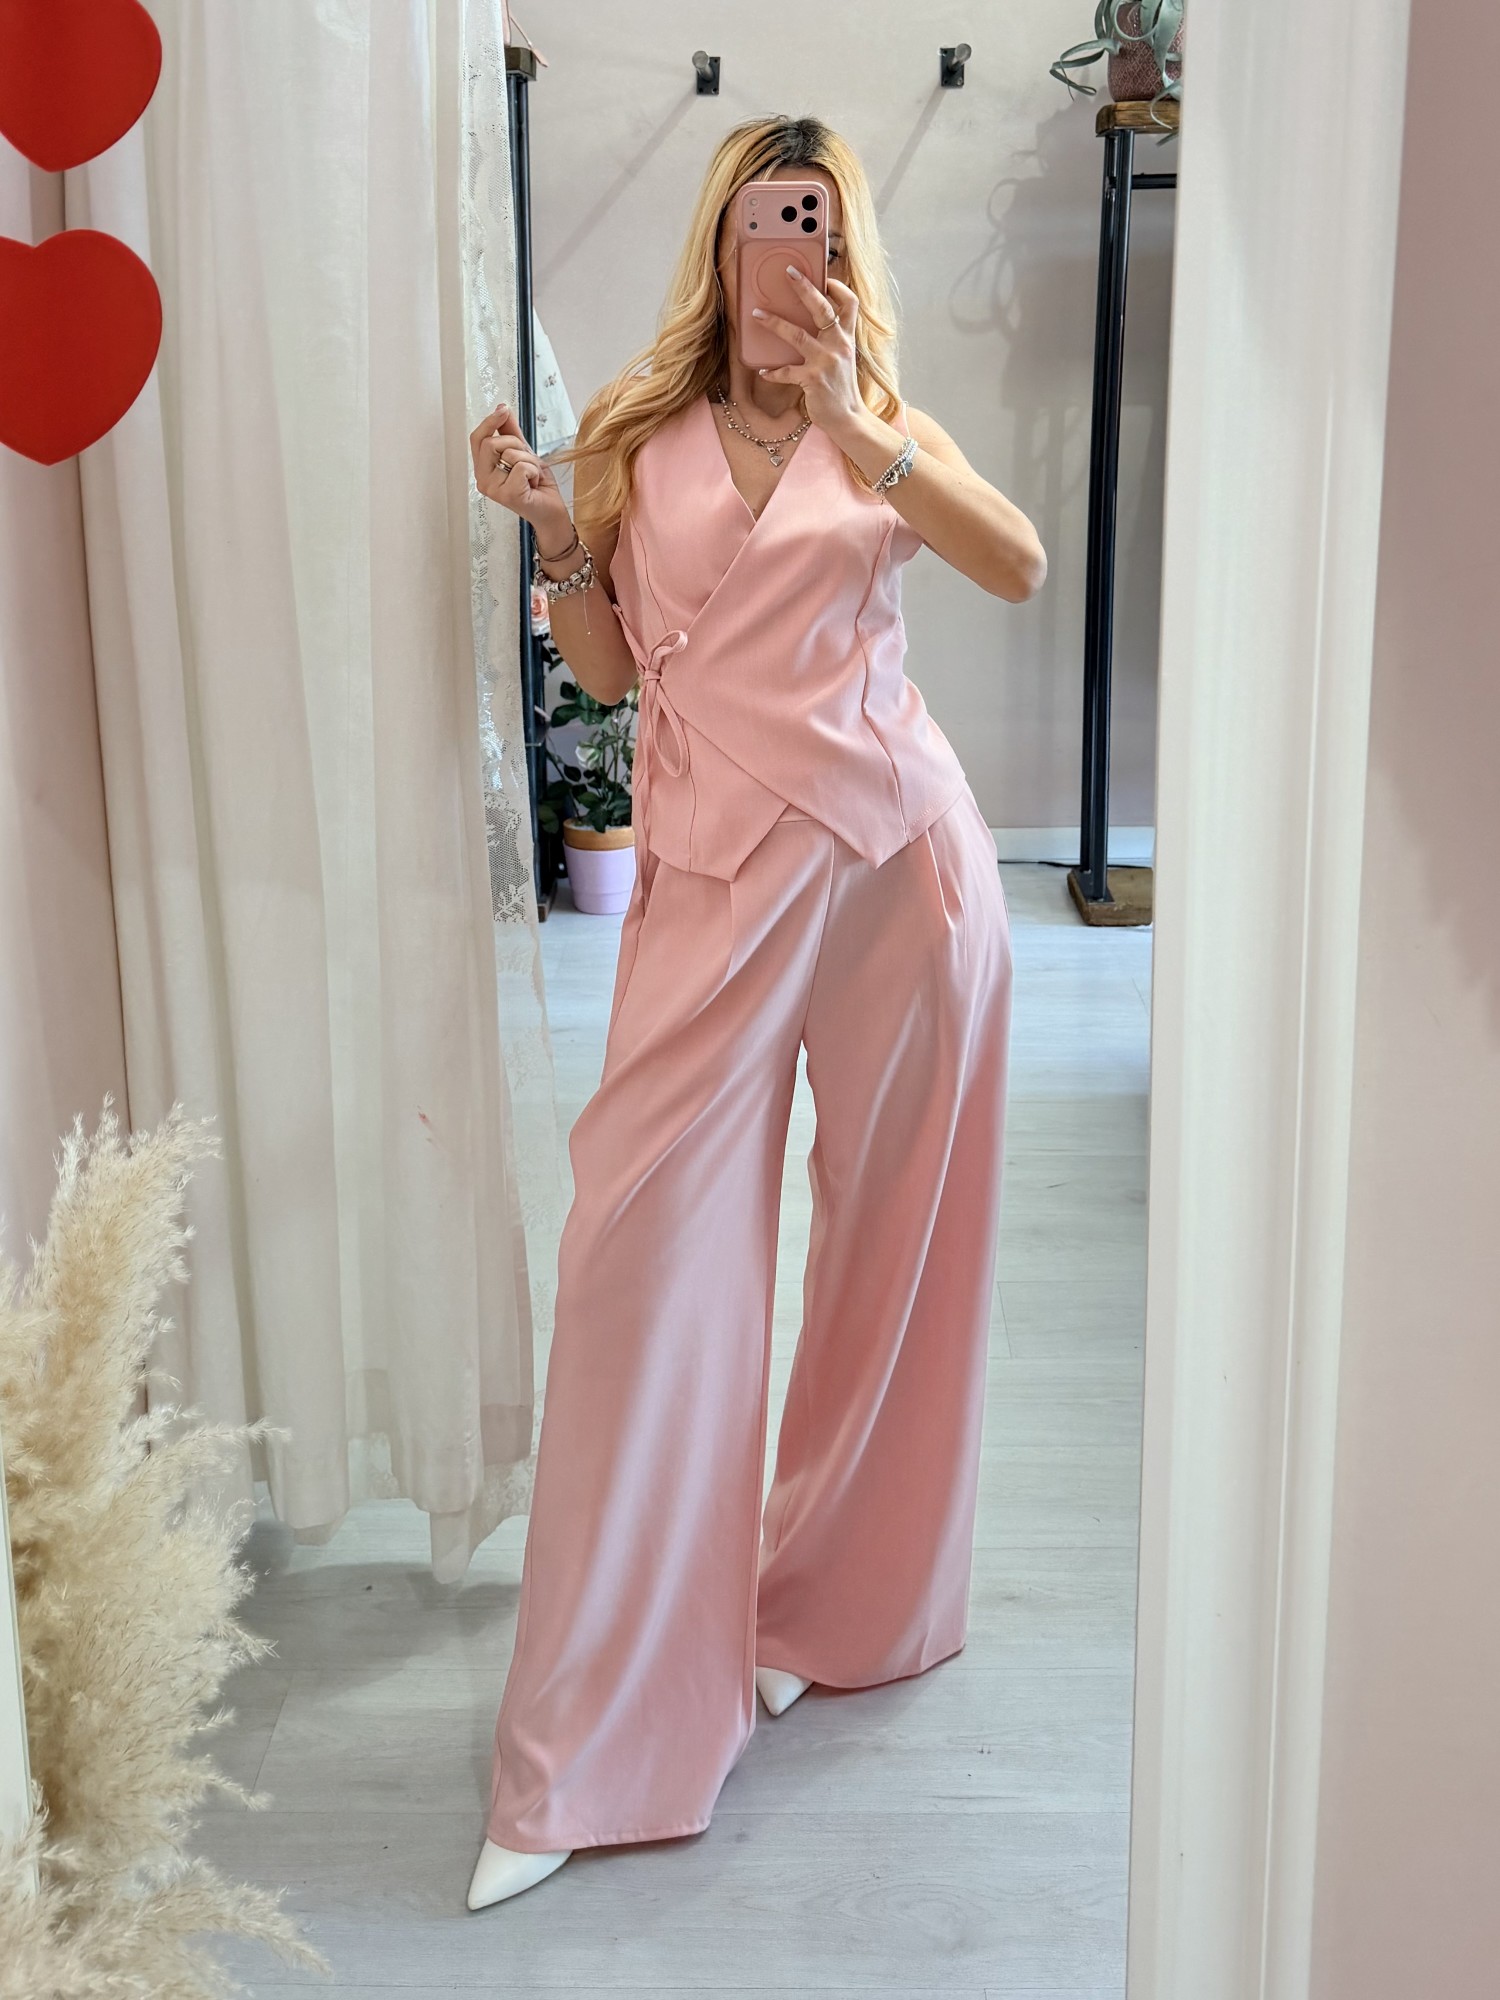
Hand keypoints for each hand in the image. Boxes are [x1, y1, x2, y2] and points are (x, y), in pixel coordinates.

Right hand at [469, 401, 572, 550]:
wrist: (551, 510)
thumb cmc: (536, 486)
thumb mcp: (523, 452)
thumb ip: (510, 432)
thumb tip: (502, 409)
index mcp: (483, 468)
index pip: (477, 438)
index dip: (489, 422)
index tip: (503, 411)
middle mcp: (483, 479)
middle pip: (491, 442)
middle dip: (516, 444)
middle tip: (527, 460)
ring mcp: (493, 489)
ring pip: (509, 453)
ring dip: (529, 461)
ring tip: (531, 476)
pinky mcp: (507, 495)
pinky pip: (521, 467)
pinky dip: (534, 472)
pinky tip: (533, 484)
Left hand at [752, 271, 864, 438]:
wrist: (848, 419)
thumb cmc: (841, 389)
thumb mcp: (843, 359)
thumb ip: (832, 341)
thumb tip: (810, 326)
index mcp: (847, 338)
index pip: (850, 304)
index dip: (838, 287)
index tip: (825, 278)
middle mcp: (839, 346)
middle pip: (822, 309)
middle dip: (805, 288)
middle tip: (789, 272)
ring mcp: (826, 362)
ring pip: (797, 335)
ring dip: (775, 323)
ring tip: (757, 313)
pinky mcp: (812, 380)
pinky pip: (786, 371)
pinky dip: (772, 372)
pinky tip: (763, 371)